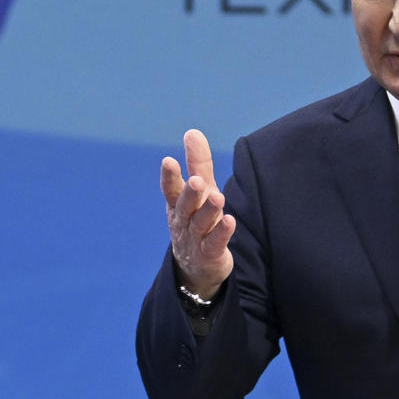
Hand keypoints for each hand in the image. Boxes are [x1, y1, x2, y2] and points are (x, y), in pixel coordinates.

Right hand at [161, 129, 234, 299]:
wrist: (196, 266)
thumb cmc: (196, 219)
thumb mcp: (198, 191)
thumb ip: (197, 164)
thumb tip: (192, 132)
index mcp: (178, 204)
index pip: (171, 189)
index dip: (169, 177)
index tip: (169, 161)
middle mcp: (184, 221)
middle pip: (185, 206)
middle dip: (190, 193)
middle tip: (196, 181)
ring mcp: (195, 239)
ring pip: (200, 224)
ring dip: (208, 210)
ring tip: (217, 197)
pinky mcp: (210, 254)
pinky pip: (215, 243)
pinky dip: (221, 233)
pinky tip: (229, 221)